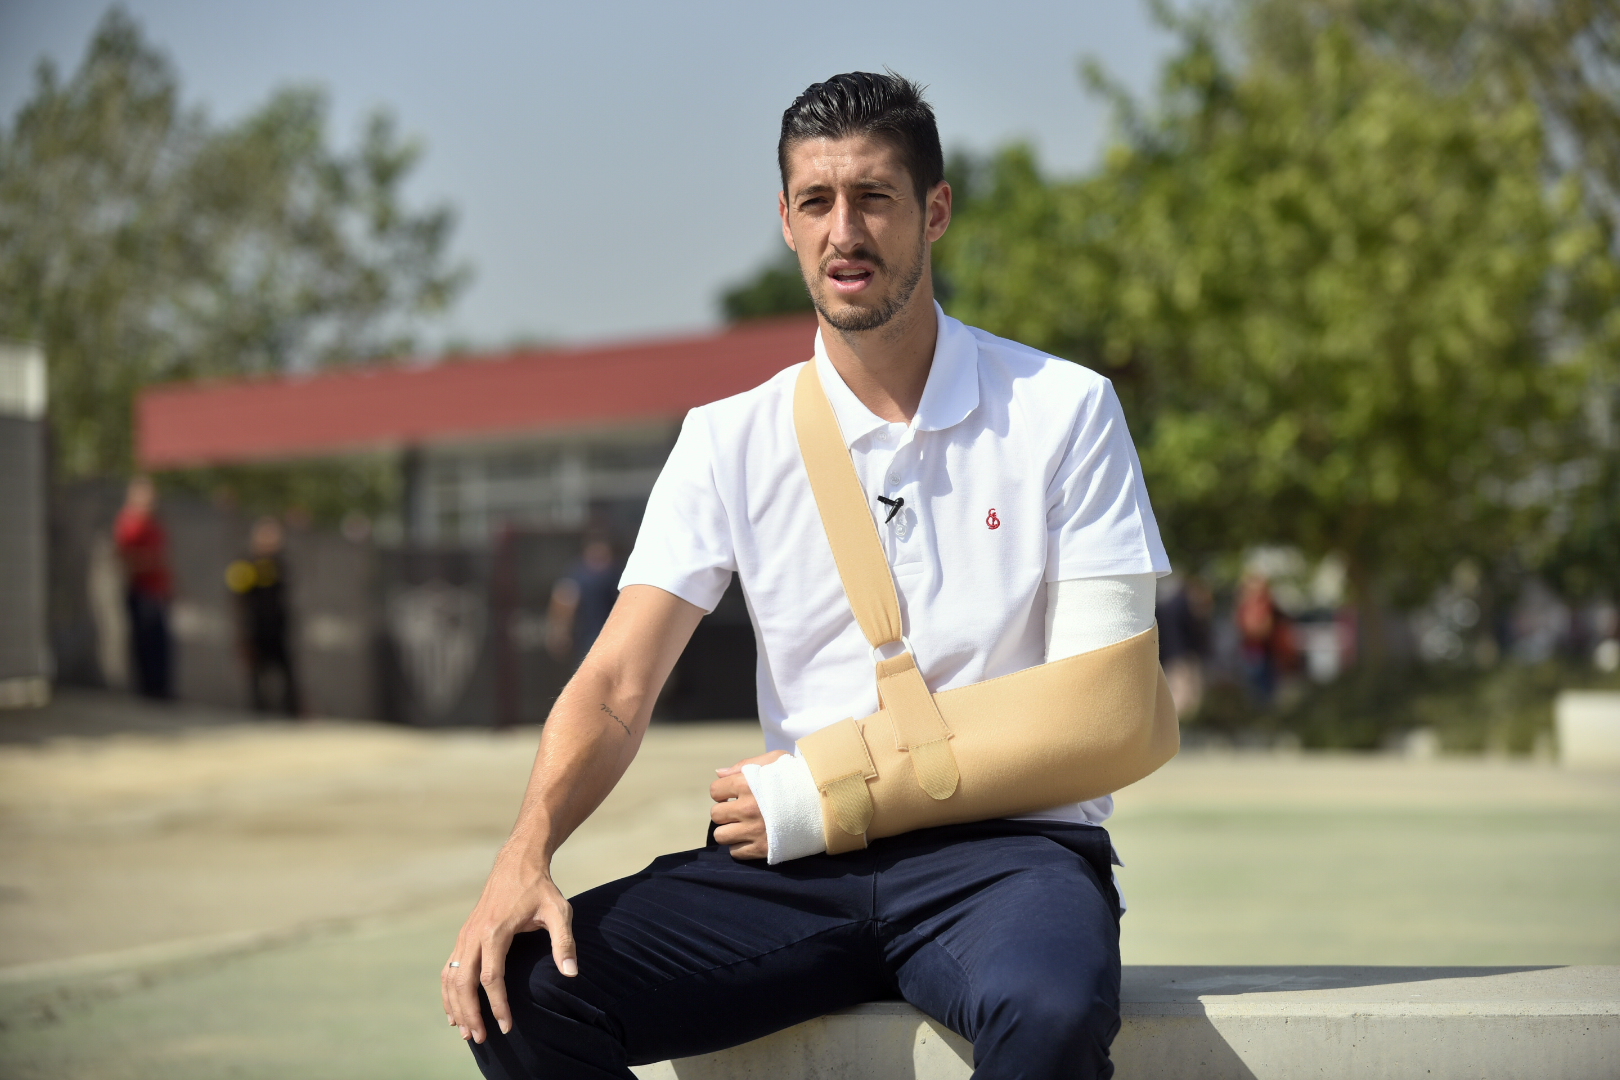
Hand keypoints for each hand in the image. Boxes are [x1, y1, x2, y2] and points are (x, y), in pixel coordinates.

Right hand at [442, 846, 575, 1044]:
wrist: (517, 862)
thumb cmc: (540, 888)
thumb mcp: (559, 910)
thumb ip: (564, 942)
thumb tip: (571, 973)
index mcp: (495, 931)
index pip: (491, 978)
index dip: (498, 1005)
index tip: (507, 1026)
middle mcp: (474, 934)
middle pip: (463, 982)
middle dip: (471, 1013)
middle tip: (482, 1039)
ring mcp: (465, 934)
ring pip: (451, 977)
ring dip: (456, 1006)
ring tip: (466, 1032)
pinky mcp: (463, 935)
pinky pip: (449, 968)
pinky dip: (449, 991)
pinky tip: (454, 1010)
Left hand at [710, 750, 788, 859]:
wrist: (827, 801)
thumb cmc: (799, 777)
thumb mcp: (776, 760)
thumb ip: (745, 765)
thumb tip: (719, 773)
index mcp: (748, 783)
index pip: (715, 791)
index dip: (723, 792)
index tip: (733, 794)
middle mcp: (748, 807)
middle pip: (716, 815)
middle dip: (726, 812)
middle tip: (739, 811)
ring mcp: (754, 829)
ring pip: (722, 836)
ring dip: (730, 831)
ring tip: (743, 826)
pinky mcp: (763, 848)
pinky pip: (736, 852)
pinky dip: (741, 846)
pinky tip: (753, 837)